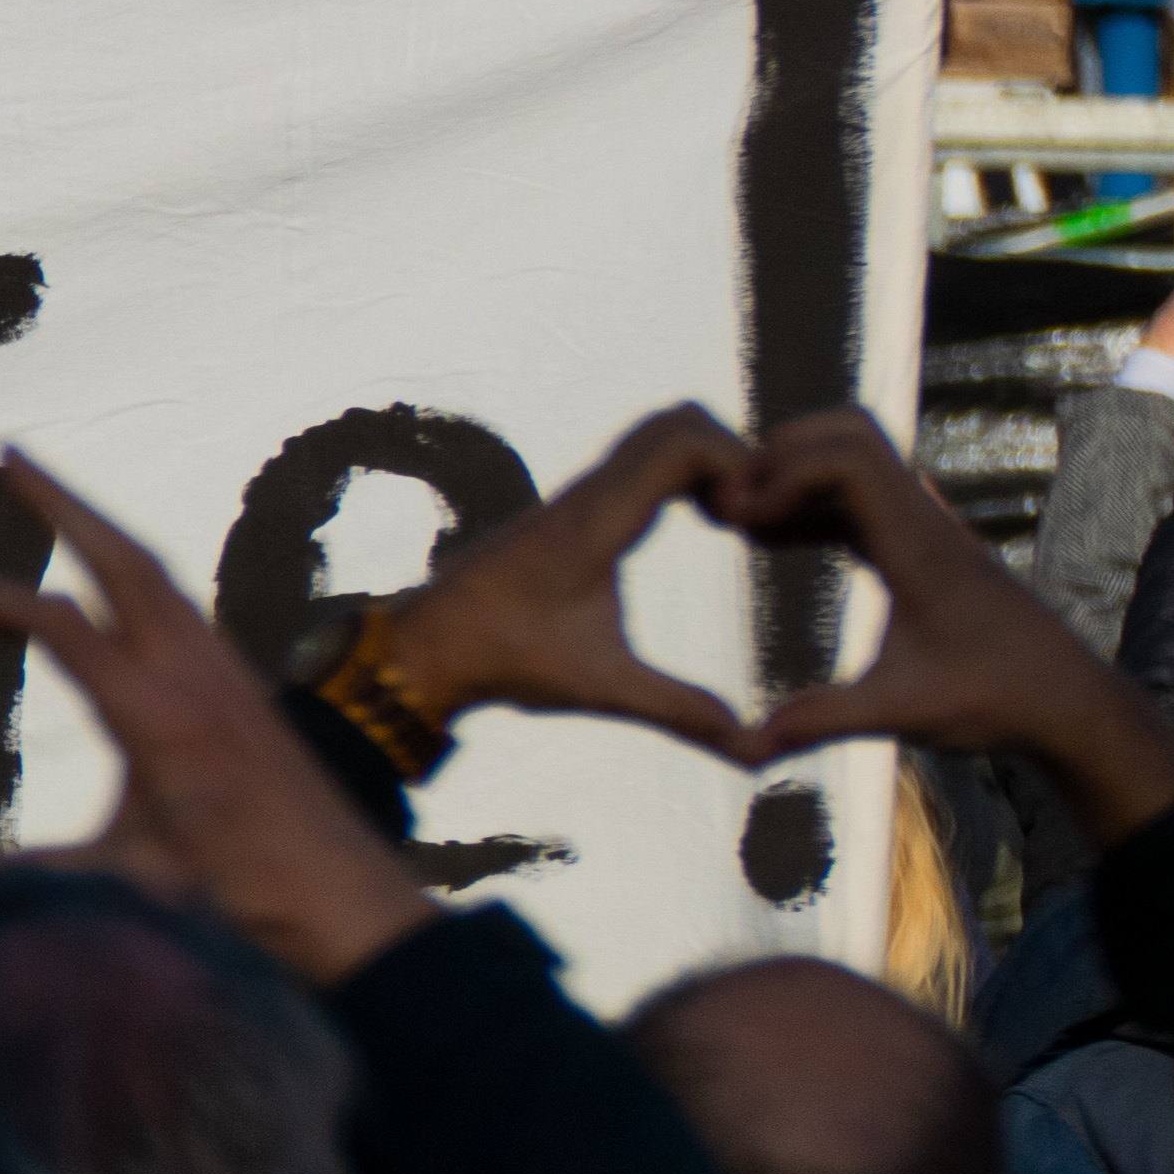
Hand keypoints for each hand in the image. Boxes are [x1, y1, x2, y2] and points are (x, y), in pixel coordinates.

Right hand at [0, 452, 434, 985]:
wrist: (354, 906)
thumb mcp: (129, 888)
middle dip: (59, 500)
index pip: (54, 623)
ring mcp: (228, 674)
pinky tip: (119, 582)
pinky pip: (183, 603)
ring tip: (50, 498)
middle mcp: (195, 675)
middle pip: (121, 557)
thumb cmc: (248, 902)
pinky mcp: (245, 689)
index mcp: (156, 714)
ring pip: (158, 573)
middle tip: (7, 452)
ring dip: (100, 527)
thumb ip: (32, 879)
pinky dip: (136, 571)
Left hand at [367, 404, 754, 751]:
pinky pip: (631, 461)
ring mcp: (571, 496)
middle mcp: (584, 495)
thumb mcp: (602, 688)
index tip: (745, 523)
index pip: (679, 441)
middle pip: (674, 421)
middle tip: (749, 516)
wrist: (420, 648)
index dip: (734, 464)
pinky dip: (674, 474)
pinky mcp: (565, 509)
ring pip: (651, 436)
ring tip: (730, 520)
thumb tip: (754, 752)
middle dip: (730, 453)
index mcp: (594, 521)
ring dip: (702, 462)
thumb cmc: (504, 661)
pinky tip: (695, 523)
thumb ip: (682, 713)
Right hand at [727, 407, 1173, 844]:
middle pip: (852, 433)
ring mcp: (929, 528)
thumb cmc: (997, 700)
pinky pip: (862, 496)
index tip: (747, 523)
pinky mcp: (925, 545)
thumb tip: (748, 745)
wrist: (1069, 701)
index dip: (785, 474)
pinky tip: (774, 539)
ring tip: (743, 523)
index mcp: (921, 547)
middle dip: (782, 452)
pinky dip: (813, 501)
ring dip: (796, 473)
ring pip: (857, 458)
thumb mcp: (902, 712)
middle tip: (734, 503)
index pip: (848, 460)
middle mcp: (927, 522)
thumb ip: (822, 720)